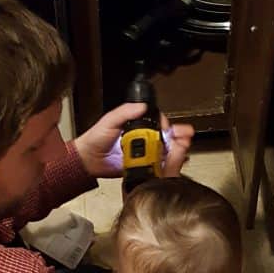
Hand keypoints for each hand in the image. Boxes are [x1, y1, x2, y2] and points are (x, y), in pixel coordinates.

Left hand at [74, 104, 194, 179]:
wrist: (88, 160)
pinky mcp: (142, 166)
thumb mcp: (109, 120)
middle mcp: (142, 139)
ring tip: (184, 145)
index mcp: (136, 126)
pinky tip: (177, 160)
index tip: (167, 126)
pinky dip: (169, 163)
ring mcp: (143, 153)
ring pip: (164, 150)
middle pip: (165, 136)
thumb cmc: (95, 139)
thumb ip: (124, 111)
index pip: (156, 122)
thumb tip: (141, 106)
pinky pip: (157, 165)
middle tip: (185, 135)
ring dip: (177, 147)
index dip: (165, 123)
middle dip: (178, 134)